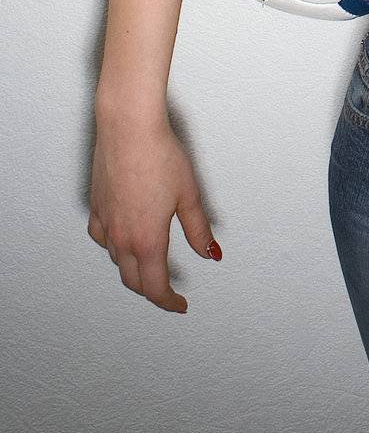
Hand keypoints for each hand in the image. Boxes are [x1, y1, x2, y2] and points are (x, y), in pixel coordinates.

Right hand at [87, 113, 220, 313]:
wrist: (128, 128)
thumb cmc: (160, 155)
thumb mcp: (189, 195)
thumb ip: (198, 230)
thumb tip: (210, 253)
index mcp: (147, 239)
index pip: (156, 286)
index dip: (169, 302)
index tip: (180, 305)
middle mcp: (121, 236)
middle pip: (133, 280)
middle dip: (152, 290)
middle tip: (168, 291)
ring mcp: (105, 222)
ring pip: (116, 260)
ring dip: (133, 268)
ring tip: (150, 265)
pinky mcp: (95, 205)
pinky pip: (101, 237)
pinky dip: (113, 246)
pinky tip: (122, 238)